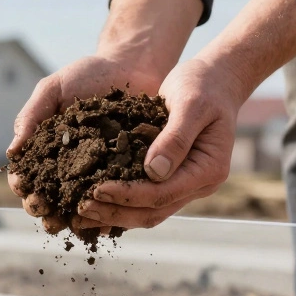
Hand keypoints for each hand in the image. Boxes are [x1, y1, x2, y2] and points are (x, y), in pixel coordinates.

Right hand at [7, 56, 164, 233]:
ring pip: (77, 208)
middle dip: (41, 207)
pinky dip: (105, 214)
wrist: (133, 67)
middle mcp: (67, 168)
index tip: (24, 186)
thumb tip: (12, 153)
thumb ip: (31, 116)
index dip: (22, 185)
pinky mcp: (122, 178)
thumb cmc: (89, 74)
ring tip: (70, 221)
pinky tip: (103, 218)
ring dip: (69, 219)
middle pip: (47, 198)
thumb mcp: (54, 89)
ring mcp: (95, 175)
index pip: (26, 175)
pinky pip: (111, 202)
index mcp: (45, 149)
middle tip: (45, 208)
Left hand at [76, 0, 295, 231]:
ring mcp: (186, 185)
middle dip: (115, 212)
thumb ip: (175, 138)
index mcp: (208, 170)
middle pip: (152, 211)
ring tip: (80, 213)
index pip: (162, 194)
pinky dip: (119, 204)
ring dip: (113, 215)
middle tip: (80, 209)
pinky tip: (94, 204)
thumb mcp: (191, 104)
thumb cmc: (203, 85)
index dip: (128, 195)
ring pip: (147, 212)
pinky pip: (143, 200)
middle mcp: (199, 185)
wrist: (215, 80)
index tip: (96, 190)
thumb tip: (153, 172)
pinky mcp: (171, 179)